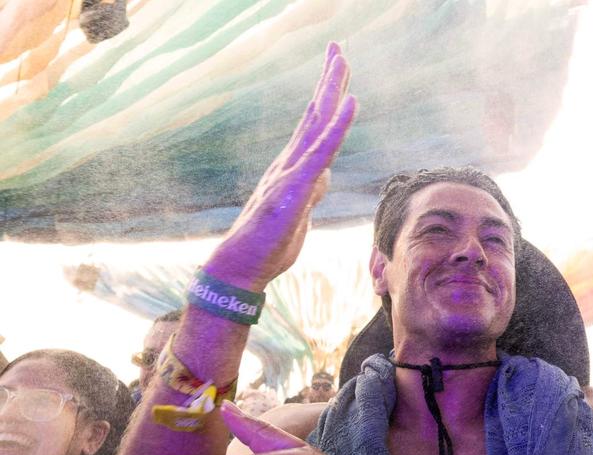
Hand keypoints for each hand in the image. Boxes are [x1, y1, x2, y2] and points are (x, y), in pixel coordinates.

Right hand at [206, 42, 356, 290]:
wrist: (242, 267)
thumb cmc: (269, 244)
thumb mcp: (300, 212)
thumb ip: (312, 189)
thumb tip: (325, 174)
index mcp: (293, 167)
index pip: (314, 126)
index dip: (326, 98)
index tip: (336, 72)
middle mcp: (291, 162)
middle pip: (315, 114)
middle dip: (328, 81)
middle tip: (336, 48)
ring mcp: (292, 172)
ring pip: (317, 124)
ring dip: (330, 90)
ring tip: (340, 60)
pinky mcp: (295, 186)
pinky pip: (321, 150)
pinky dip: (336, 125)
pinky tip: (350, 103)